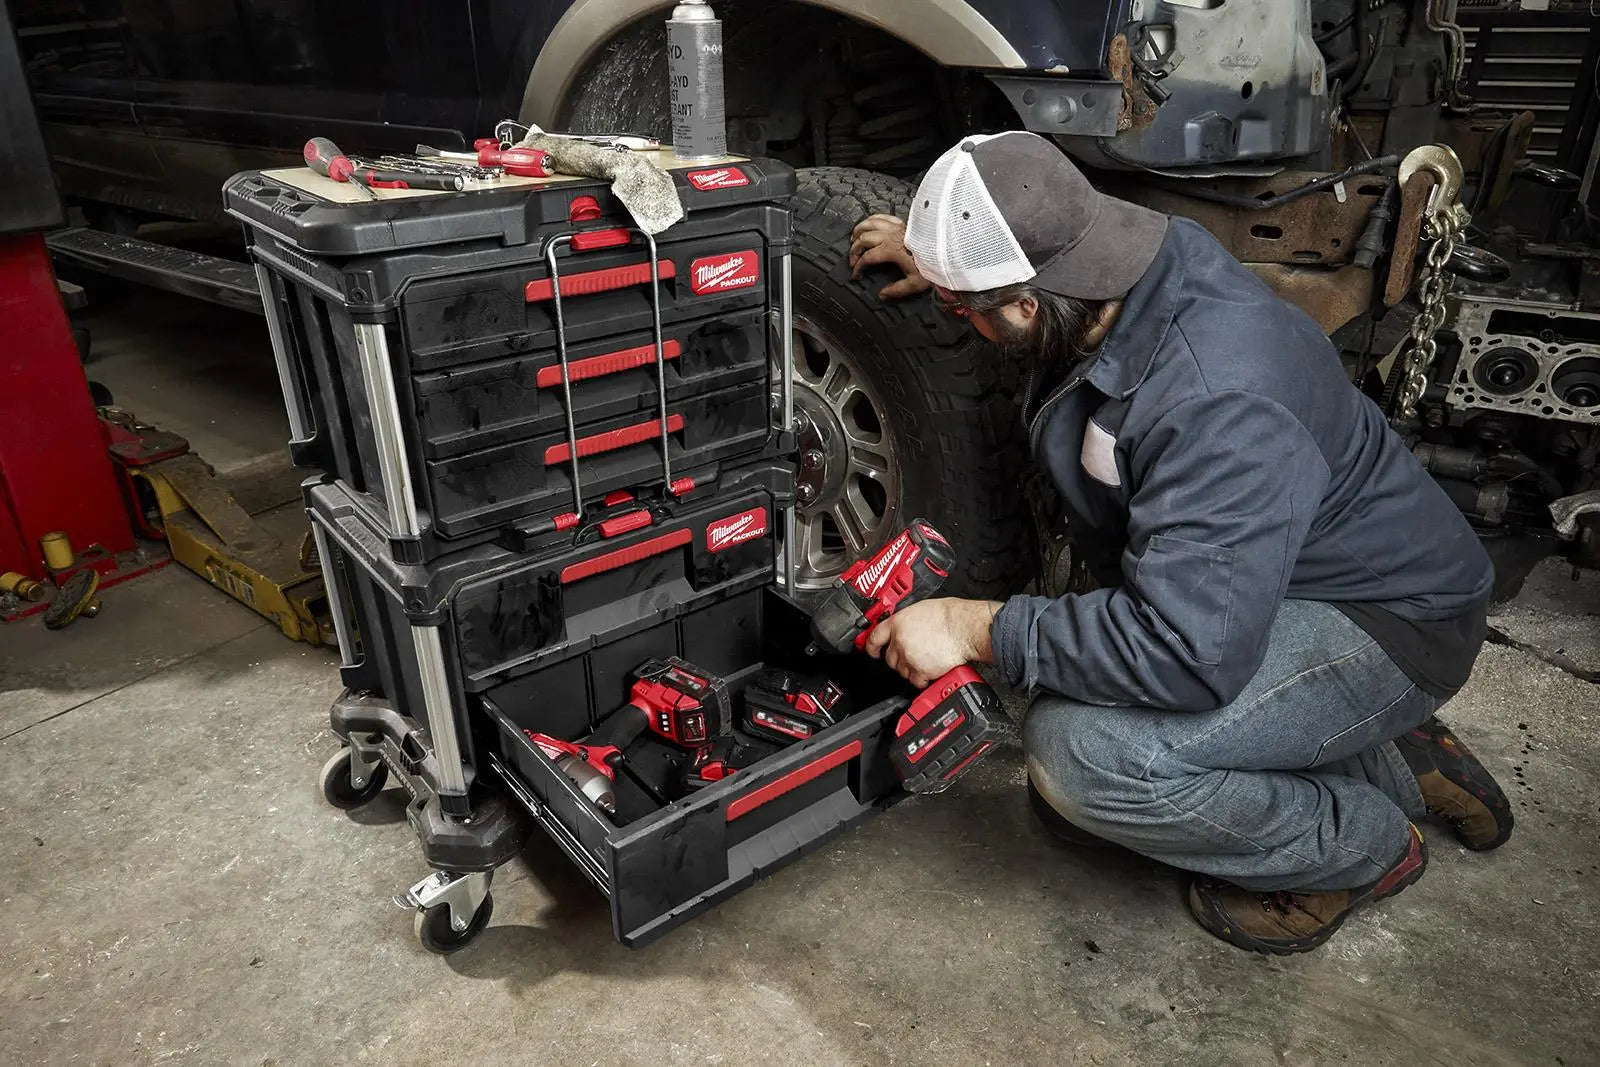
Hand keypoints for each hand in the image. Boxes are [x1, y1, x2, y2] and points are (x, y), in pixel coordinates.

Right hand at [849, 214, 930, 300]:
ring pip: (869, 223)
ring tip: (854, 239)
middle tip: (853, 260)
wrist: (947, 249)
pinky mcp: (902, 222)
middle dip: (854, 250)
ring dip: (859, 231)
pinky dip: (872, 219)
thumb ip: (897, 290)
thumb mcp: (915, 283)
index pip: (867, 258)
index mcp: (891, 250)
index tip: (856, 274)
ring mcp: (896, 226)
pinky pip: (882, 216)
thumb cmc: (933, 264)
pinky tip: (869, 223)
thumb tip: (883, 294)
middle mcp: (890, 235)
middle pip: (863, 239)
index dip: (858, 267)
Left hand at [862, 598, 1000, 688]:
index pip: (875, 637)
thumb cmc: (950, 616)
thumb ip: (908, 621)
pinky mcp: (921, 670)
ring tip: (925, 661)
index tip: (872, 651)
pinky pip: (916, 681)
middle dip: (899, 659)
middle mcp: (900, 640)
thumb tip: (906, 628)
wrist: (964, 627)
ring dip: (911, 669)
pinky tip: (930, 670)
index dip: (871, 646)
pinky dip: (922, 679)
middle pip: (890, 659)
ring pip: (902, 671)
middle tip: (912, 656)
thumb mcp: (921, 609)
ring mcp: (909, 657)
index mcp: (898, 623)